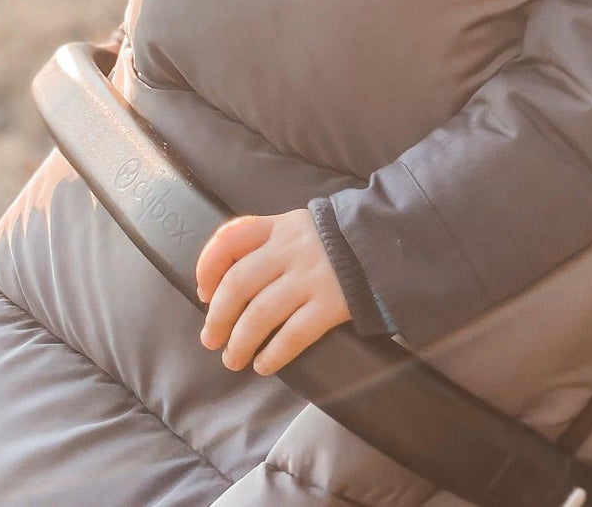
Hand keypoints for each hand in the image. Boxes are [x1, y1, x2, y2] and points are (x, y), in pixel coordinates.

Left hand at [195, 208, 351, 374]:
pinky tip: (264, 364)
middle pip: (238, 285)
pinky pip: (293, 335)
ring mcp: (313, 277)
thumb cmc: (337, 242)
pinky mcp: (333, 303)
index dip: (207, 267)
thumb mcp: (302, 227)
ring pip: (259, 314)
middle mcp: (293, 249)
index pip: (231, 239)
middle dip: (217, 318)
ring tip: (234, 359)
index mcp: (283, 226)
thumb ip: (267, 239)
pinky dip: (272, 355)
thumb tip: (220, 278)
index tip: (202, 292)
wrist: (389, 244)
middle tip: (211, 339)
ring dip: (239, 342)